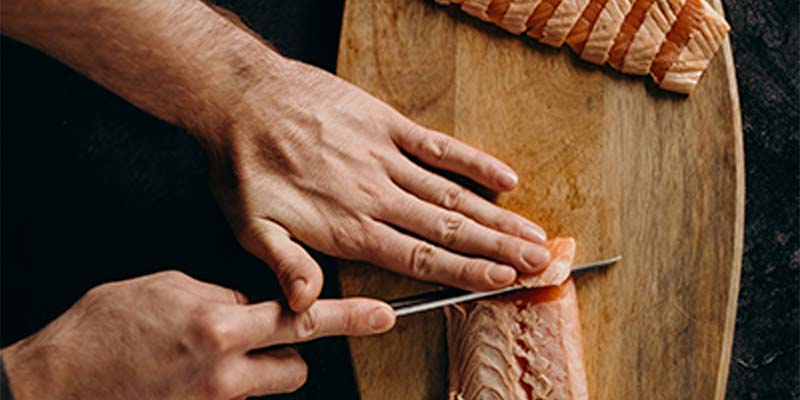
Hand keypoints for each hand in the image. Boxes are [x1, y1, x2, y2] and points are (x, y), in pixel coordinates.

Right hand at [1, 271, 394, 398]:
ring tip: (220, 355)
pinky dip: (228, 385)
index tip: (381, 314)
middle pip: (297, 361)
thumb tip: (246, 304)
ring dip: (261, 369)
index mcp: (217, 324)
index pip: (298, 316)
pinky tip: (192, 373)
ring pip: (272, 385)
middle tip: (288, 332)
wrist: (53, 385)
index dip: (342, 312)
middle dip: (293, 345)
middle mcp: (224, 368)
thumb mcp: (164, 288)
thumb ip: (218, 296)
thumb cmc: (100, 331)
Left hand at [208, 59, 550, 311]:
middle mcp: (377, 195)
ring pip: (451, 192)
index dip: (466, 272)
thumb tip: (307, 304)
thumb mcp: (251, 227)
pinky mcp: (385, 123)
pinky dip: (472, 160)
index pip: (419, 257)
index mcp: (349, 227)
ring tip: (531, 232)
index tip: (503, 282)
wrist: (243, 99)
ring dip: (495, 215)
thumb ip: (286, 265)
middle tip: (538, 262)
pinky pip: (437, 145)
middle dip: (497, 249)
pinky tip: (504, 176)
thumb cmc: (245, 167)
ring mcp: (385, 157)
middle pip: (448, 228)